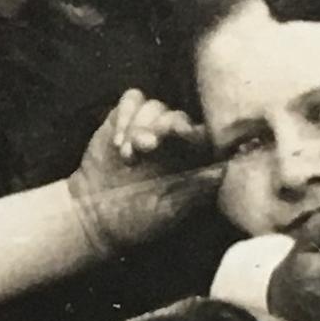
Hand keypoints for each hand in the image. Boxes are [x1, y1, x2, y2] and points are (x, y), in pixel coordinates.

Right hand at [67, 90, 213, 253]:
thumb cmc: (137, 220)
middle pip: (177, 115)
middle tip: (146, 146)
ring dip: (139, 127)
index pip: (202, 135)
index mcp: (190, 159)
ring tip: (127, 156)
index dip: (196, 130)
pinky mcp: (122, 120)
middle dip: (162, 127)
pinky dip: (125, 115)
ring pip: (154, 106)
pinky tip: (117, 142)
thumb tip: (223, 170)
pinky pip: (131, 100)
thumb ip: (195, 191)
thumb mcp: (168, 212)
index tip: (187, 134)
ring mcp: (147, 127)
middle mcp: (172, 139)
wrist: (96, 217)